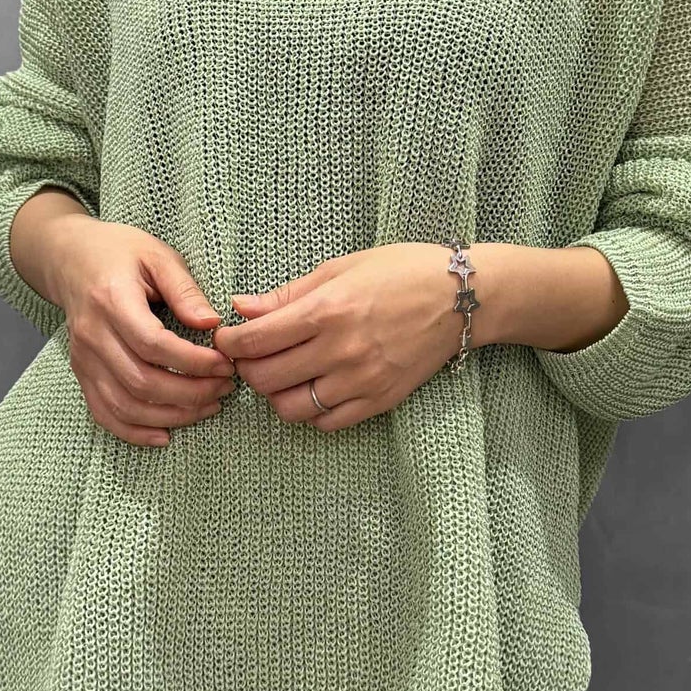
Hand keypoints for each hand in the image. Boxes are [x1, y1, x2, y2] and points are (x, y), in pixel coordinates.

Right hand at [51, 219, 237, 446]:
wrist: (69, 258)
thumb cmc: (120, 252)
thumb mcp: (157, 255)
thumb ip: (185, 289)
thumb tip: (213, 324)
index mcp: (111, 300)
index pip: (153, 345)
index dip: (193, 361)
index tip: (225, 363)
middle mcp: (92, 335)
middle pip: (141, 381)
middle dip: (191, 393)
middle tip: (225, 387)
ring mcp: (83, 359)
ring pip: (125, 405)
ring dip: (171, 415)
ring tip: (208, 407)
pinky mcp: (82, 373)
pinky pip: (104, 413)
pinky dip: (134, 432)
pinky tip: (165, 434)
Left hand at [211, 243, 466, 430]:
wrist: (461, 298)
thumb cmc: (401, 271)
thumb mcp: (340, 269)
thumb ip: (287, 294)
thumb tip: (240, 308)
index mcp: (327, 311)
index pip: (255, 341)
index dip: (230, 344)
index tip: (228, 339)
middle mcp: (341, 350)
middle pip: (265, 379)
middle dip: (247, 369)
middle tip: (252, 357)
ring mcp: (361, 380)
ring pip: (291, 408)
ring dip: (276, 394)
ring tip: (283, 374)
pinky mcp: (380, 401)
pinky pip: (327, 422)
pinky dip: (310, 411)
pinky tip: (313, 389)